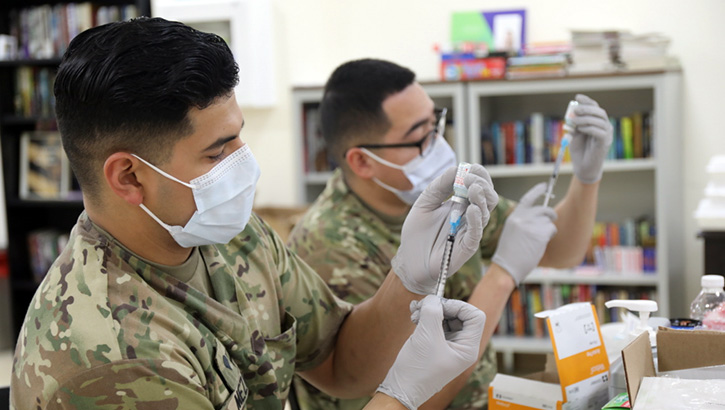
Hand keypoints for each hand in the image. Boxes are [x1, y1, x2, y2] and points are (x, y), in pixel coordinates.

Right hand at [377, 295, 485, 409]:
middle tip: (423, 305)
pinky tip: (414, 317)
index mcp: (468, 348)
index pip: (475, 316)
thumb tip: (433, 298)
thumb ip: (432, 312)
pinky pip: (436, 324)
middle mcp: (462, 346)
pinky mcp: (437, 344)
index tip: (439, 305)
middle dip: (441, 307)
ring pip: (446, 318)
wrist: (402, 388)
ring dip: (431, 311)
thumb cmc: (418, 369)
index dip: (459, 306)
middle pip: (460, 315)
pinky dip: (426, 318)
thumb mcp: (426, 336)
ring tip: (415, 312)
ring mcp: (449, 345)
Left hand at [392, 164, 497, 294]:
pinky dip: (476, 219)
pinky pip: (477, 231)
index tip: (469, 168)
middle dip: (482, 183)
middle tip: (469, 178)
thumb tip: (456, 168)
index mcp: (461, 202)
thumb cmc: (418, 233)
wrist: (410, 261)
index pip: (478, 184)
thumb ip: (439, 187)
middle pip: (488, 195)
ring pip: (486, 211)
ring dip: (481, 197)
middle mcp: (469, 215)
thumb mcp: (424, 203)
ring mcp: (470, 230)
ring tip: (472, 188)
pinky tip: (472, 209)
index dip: (477, 174)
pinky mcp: (468, 245)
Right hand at [492, 183, 557, 284]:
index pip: (528, 199)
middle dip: (550, 214)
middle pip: (543, 209)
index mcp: (514, 217)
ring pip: (549, 221)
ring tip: (539, 240)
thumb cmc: (509, 254)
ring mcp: (531, 225)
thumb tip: (539, 218)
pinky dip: (550, 235)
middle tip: (552, 218)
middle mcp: (522, 218)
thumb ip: (523, 222)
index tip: (544, 185)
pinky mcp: (539, 234)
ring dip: (548, 229)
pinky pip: (551, 230)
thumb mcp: (512, 232)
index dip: (537, 191)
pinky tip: (542, 243)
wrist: (505, 267)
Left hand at [569, 94, 613, 183]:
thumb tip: (571, 114)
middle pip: (599, 112)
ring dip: (585, 118)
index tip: (577, 97)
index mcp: (598, 122)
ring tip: (573, 121)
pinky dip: (588, 128)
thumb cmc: (579, 150)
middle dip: (586, 108)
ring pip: (599, 120)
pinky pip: (599, 131)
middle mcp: (605, 126)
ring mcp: (607, 134)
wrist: (583, 167)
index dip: (587, 101)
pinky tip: (580, 129)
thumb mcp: (574, 134)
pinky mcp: (605, 142)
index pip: (596, 108)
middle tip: (575, 110)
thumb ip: (574, 124)